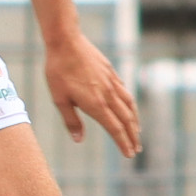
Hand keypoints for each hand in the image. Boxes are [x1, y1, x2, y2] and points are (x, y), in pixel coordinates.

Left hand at [43, 25, 142, 158]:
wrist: (66, 41)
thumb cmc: (58, 71)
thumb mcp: (59, 99)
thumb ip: (71, 120)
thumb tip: (79, 139)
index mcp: (96, 104)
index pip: (114, 129)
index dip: (123, 143)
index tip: (129, 154)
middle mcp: (108, 94)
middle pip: (126, 120)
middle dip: (132, 136)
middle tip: (136, 149)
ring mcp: (112, 82)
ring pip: (129, 105)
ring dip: (135, 121)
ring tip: (137, 131)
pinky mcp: (111, 72)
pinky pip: (125, 92)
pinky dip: (130, 104)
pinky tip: (129, 107)